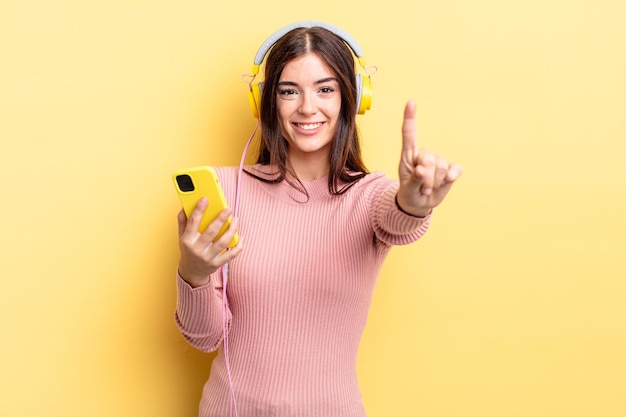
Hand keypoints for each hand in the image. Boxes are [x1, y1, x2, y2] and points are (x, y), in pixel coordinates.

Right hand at [177, 198, 242, 287]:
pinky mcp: (217, 263)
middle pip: (211, 232)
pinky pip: (231, 254)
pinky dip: (238, 245)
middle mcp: (197, 249)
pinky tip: (241, 236)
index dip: (199, 210)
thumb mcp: (181, 236)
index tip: (205, 199)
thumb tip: (185, 206)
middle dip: (221, 219)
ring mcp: (208, 257)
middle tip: (228, 209)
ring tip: (236, 220)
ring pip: (223, 242)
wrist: (191, 272)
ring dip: (231, 230)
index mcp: (187, 240)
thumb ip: (183, 221)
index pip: (193, 223)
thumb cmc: (188, 250)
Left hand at [397, 100, 461, 216]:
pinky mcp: (451, 169)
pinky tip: (445, 183)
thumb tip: (421, 171)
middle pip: (429, 157)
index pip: (409, 134)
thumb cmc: (410, 193)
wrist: (420, 204)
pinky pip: (455, 169)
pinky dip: (450, 178)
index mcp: (409, 155)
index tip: (411, 102)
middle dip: (425, 177)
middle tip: (421, 188)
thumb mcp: (407, 189)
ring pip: (441, 166)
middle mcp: (424, 155)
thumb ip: (413, 180)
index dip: (410, 118)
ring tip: (427, 188)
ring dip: (434, 182)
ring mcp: (439, 161)